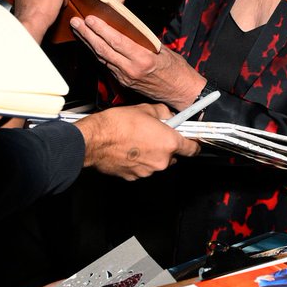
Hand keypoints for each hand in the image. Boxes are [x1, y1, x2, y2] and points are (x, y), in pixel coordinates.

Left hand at [71, 15, 203, 109]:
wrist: (181, 93)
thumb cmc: (176, 71)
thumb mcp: (163, 50)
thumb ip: (144, 39)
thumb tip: (128, 26)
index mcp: (143, 60)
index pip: (117, 42)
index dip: (101, 30)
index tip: (91, 19)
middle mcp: (131, 70)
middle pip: (104, 50)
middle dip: (87, 35)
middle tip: (76, 22)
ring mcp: (125, 78)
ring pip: (102, 57)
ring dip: (89, 43)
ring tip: (78, 30)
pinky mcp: (123, 82)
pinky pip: (107, 65)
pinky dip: (98, 53)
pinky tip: (91, 44)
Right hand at [77, 103, 199, 180]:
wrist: (94, 140)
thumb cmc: (117, 125)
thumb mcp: (146, 109)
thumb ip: (164, 114)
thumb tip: (168, 116)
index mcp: (169, 143)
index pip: (193, 149)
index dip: (192, 143)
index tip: (190, 140)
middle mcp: (161, 161)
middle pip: (173, 156)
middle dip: (166, 146)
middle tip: (155, 134)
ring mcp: (147, 171)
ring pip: (156, 163)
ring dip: (151, 153)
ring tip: (138, 140)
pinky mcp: (133, 177)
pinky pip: (142, 168)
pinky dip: (138, 161)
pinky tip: (129, 149)